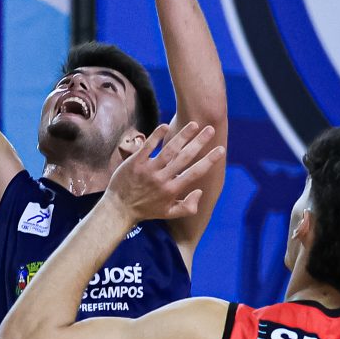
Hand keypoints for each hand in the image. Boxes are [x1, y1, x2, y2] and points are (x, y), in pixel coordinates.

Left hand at [107, 122, 224, 225]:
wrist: (119, 209)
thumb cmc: (146, 210)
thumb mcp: (169, 213)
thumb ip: (188, 206)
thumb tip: (200, 191)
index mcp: (172, 190)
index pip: (195, 172)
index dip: (209, 160)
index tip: (220, 149)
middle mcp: (162, 179)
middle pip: (184, 157)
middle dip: (199, 142)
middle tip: (210, 129)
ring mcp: (148, 170)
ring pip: (169, 150)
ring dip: (182, 136)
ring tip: (194, 124)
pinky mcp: (135, 163)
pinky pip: (148, 147)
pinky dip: (156, 136)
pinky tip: (165, 125)